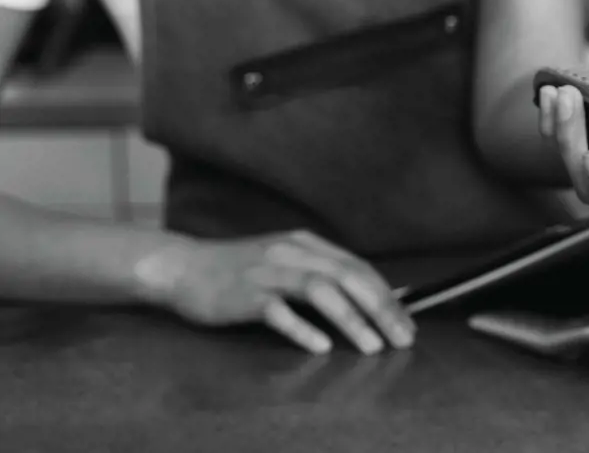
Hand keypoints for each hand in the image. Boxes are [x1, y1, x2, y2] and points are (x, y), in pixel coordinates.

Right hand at [136, 231, 414, 354]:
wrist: (181, 266)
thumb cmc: (238, 270)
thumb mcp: (286, 261)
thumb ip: (322, 274)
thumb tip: (369, 297)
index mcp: (307, 244)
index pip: (359, 267)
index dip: (387, 296)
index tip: (406, 323)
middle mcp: (292, 253)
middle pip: (348, 277)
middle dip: (381, 309)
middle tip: (402, 338)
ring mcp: (267, 272)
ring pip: (320, 290)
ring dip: (351, 319)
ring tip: (372, 346)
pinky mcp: (243, 294)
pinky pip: (277, 311)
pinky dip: (302, 328)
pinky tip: (320, 346)